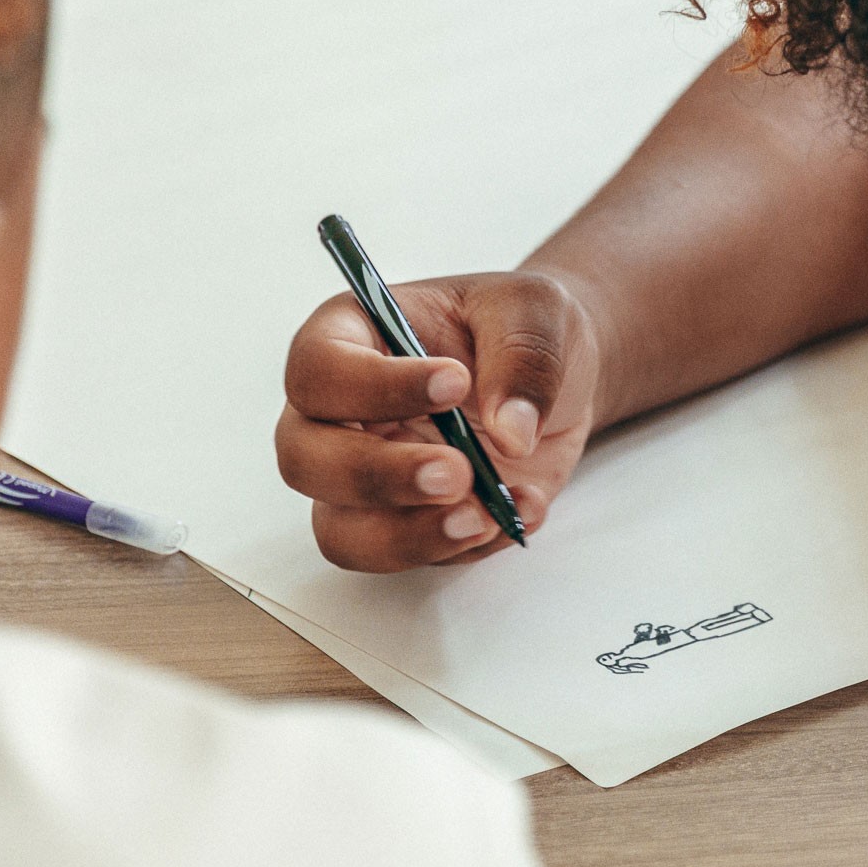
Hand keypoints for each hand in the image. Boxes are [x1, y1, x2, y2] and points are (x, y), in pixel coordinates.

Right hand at [275, 268, 603, 569]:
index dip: (375, 385)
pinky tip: (522, 509)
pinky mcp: (410, 520)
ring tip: (485, 515)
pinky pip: (413, 555)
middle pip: (305, 461)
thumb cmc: (524, 326)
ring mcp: (368, 475)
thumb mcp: (537, 311)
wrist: (562, 375)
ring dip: (410, 534)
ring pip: (341, 530)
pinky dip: (469, 546)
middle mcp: (340, 413)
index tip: (454, 384)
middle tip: (457, 471)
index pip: (319, 369)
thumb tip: (510, 433)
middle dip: (378, 476)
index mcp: (351, 336)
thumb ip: (523, 359)